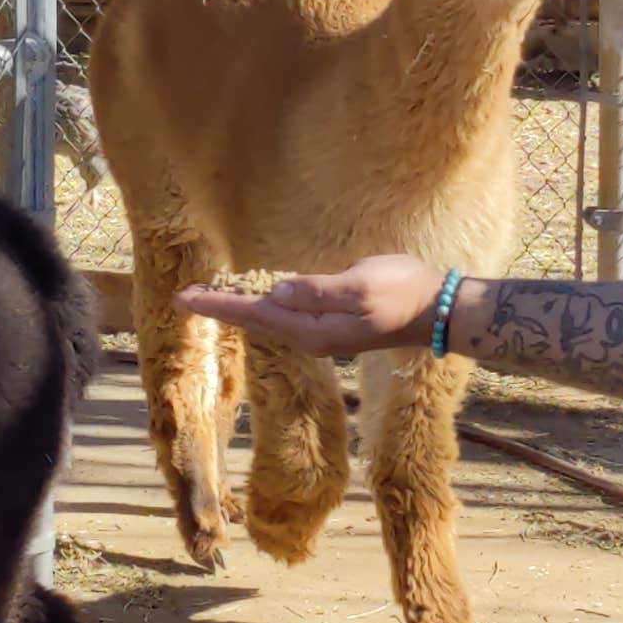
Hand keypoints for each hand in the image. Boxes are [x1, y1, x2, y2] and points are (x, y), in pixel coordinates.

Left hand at [178, 254, 451, 357]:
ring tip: (211, 299)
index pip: (255, 314)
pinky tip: (257, 301)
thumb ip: (319, 290)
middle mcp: (311, 337)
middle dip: (221, 308)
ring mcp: (322, 334)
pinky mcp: (332, 326)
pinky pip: (286, 318)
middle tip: (185, 297)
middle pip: (256, 321)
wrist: (438, 311)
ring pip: (269, 321)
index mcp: (313, 329)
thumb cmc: (403, 292)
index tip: (185, 297)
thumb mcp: (361, 285)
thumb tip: (279, 292)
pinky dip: (263, 309)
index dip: (218, 304)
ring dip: (239, 310)